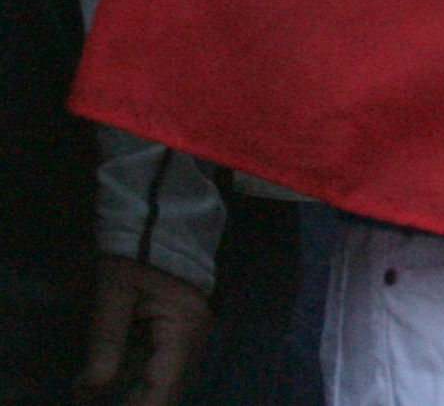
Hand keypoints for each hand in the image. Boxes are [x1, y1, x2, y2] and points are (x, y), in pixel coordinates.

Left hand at [83, 255, 209, 405]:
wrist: (161, 214)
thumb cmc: (138, 250)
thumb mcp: (114, 293)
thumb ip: (106, 341)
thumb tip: (90, 388)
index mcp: (183, 326)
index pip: (163, 385)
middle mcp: (195, 333)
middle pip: (169, 386)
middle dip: (141, 403)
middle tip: (103, 404)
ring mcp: (192, 329)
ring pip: (167, 375)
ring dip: (141, 393)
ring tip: (115, 400)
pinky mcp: (182, 323)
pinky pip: (164, 361)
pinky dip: (143, 377)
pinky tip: (121, 384)